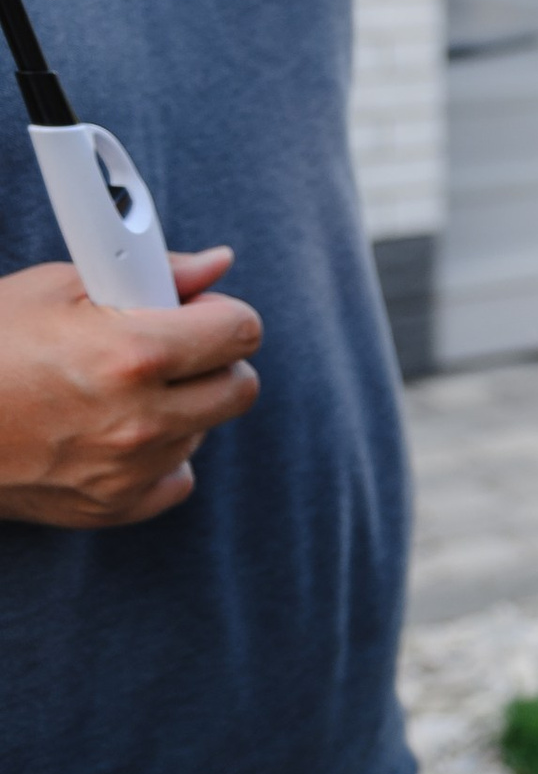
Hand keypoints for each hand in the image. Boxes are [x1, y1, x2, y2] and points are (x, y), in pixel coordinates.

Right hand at [0, 250, 260, 525]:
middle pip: (237, 388)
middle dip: (213, 360)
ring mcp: (128, 471)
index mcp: (135, 355)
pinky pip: (175, 479)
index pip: (241, 333)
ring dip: (182, 406)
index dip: (221, 314)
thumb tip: (214, 265)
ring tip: (121, 386)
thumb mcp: (60, 288)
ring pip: (204, 432)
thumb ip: (153, 274)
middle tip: (171, 345)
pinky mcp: (111, 507)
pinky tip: (115, 429)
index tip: (198, 311)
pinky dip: (158, 455)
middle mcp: (141, 420)